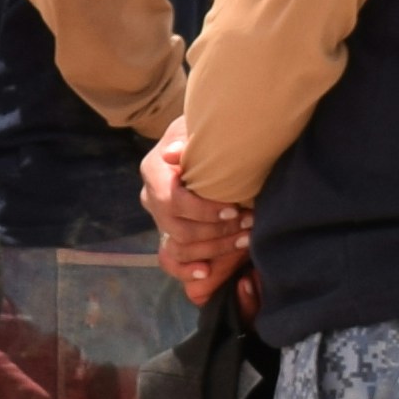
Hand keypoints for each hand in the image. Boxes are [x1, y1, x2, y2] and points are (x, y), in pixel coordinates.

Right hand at [150, 124, 251, 303]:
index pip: (171, 200)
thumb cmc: (204, 133)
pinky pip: (170, 261)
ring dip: (214, 248)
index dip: (202, 210)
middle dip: (215, 231)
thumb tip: (173, 154)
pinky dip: (187, 270)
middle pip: (176, 228)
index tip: (234, 208)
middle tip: (249, 223)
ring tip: (245, 239)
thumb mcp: (195, 126)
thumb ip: (187, 138)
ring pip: (178, 247)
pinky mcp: (170, 234)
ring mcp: (160, 219)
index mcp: (153, 171)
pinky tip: (207, 272)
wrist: (203, 143)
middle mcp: (150, 198)